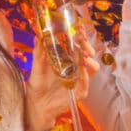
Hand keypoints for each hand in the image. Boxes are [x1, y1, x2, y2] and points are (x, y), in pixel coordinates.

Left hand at [24, 16, 99, 130]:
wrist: (37, 103)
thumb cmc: (38, 83)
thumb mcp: (37, 66)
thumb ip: (39, 52)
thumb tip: (38, 36)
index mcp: (68, 58)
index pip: (78, 45)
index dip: (81, 36)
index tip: (80, 27)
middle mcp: (76, 68)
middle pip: (89, 55)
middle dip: (88, 47)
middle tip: (82, 42)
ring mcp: (79, 80)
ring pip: (93, 69)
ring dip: (90, 61)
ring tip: (83, 57)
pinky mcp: (79, 92)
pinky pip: (86, 84)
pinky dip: (85, 77)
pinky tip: (81, 71)